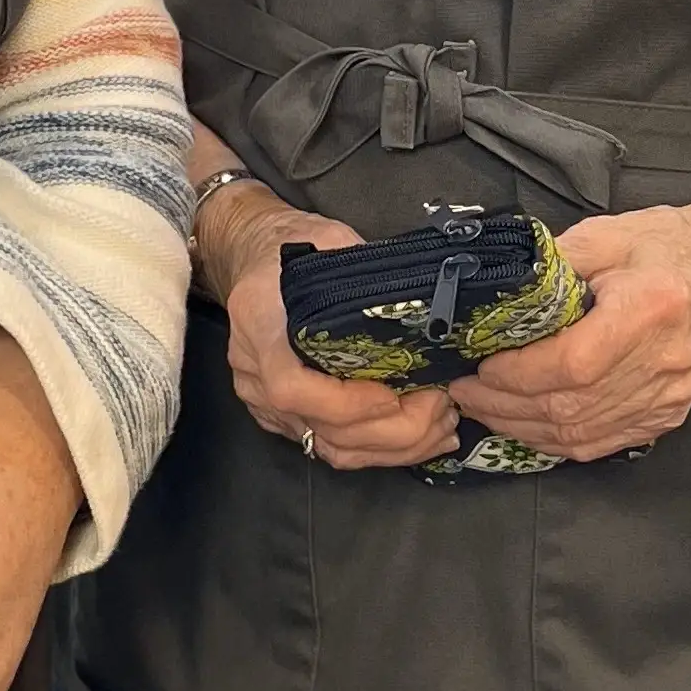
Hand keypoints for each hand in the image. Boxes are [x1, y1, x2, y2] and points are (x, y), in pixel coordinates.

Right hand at [204, 187, 458, 473]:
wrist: (249, 254)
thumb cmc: (291, 245)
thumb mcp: (328, 241)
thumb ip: (365, 276)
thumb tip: (427, 306)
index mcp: (259, 321)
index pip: (291, 386)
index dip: (347, 403)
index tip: (394, 393)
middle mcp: (253, 372)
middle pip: (322, 428)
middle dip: (393, 429)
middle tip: (441, 406)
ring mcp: (262, 400)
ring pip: (330, 448)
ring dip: (393, 447)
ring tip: (440, 425)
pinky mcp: (280, 416)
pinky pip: (329, 447)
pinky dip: (377, 449)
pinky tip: (418, 435)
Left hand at [449, 202, 690, 460]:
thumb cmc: (671, 247)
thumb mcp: (608, 233)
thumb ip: (552, 264)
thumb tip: (498, 295)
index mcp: (651, 308)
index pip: (573, 362)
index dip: (518, 373)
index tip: (480, 364)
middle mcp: (664, 362)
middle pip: (571, 406)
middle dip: (505, 404)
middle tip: (464, 391)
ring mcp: (669, 397)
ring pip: (581, 433)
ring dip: (522, 427)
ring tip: (484, 408)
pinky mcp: (668, 416)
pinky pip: (601, 442)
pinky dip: (555, 439)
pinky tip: (526, 423)